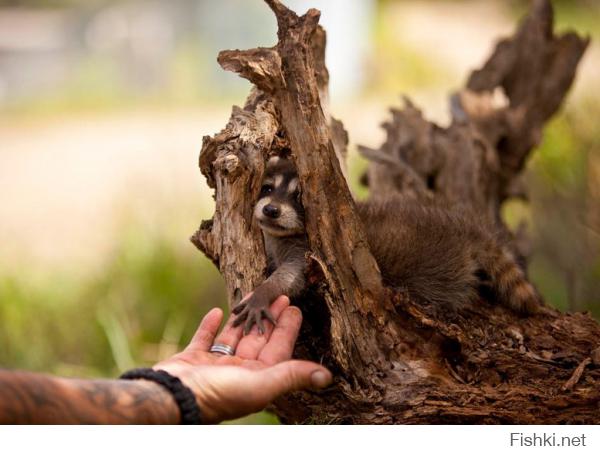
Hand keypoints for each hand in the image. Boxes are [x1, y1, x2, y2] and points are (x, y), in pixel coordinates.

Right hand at [154, 296, 331, 423]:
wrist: (170, 397)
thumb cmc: (218, 394)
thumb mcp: (261, 384)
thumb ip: (292, 376)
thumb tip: (327, 377)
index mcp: (256, 378)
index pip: (278, 350)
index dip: (287, 329)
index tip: (295, 308)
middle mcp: (237, 373)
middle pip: (258, 341)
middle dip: (270, 319)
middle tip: (280, 296)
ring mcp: (213, 366)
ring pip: (233, 338)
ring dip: (243, 319)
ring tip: (252, 297)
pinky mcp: (192, 360)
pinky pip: (204, 339)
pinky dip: (210, 326)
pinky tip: (217, 312)